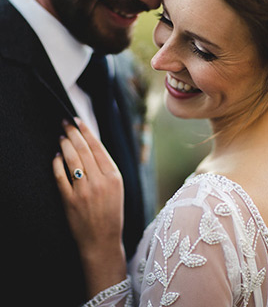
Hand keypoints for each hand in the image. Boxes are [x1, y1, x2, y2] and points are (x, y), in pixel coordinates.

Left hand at [53, 118, 125, 295]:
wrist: (102, 241)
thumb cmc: (111, 213)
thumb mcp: (117, 187)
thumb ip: (106, 167)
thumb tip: (91, 143)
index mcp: (114, 176)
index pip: (98, 147)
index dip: (86, 131)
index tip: (78, 120)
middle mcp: (99, 181)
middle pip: (83, 149)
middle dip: (73, 132)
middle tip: (66, 122)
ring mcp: (84, 191)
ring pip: (71, 159)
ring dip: (64, 144)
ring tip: (61, 136)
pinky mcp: (70, 200)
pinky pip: (60, 176)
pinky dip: (56, 163)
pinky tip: (56, 156)